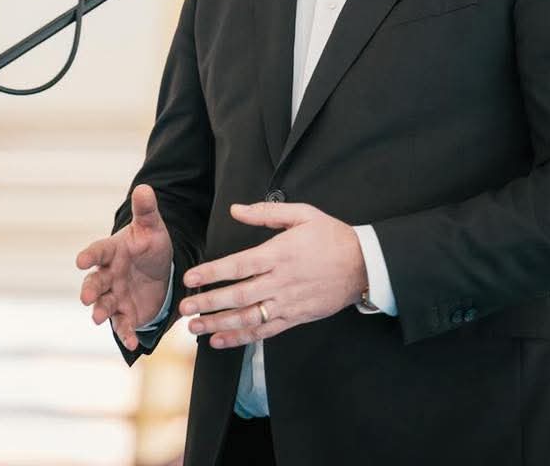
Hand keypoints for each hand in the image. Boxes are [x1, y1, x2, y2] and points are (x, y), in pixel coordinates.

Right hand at [76, 184, 173, 350]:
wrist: (159, 270)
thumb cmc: (150, 245)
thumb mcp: (152, 228)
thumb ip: (146, 211)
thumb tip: (144, 187)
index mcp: (112, 251)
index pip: (98, 252)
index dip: (90, 256)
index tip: (81, 261)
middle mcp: (109, 274)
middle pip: (95, 281)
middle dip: (90, 289)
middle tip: (85, 297)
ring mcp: (116, 295)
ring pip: (103, 304)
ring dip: (99, 311)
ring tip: (97, 318)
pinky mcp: (127, 313)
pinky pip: (124, 325)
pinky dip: (127, 334)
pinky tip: (134, 343)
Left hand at [179, 202, 366, 348]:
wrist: (365, 265)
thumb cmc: (332, 236)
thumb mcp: (303, 214)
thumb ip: (266, 213)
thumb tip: (235, 209)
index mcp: (279, 254)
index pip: (239, 265)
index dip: (212, 272)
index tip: (190, 278)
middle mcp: (281, 281)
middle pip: (238, 295)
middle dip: (208, 302)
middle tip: (184, 308)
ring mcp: (288, 303)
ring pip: (249, 317)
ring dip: (219, 324)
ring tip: (195, 328)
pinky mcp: (296, 317)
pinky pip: (265, 331)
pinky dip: (241, 337)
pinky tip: (220, 340)